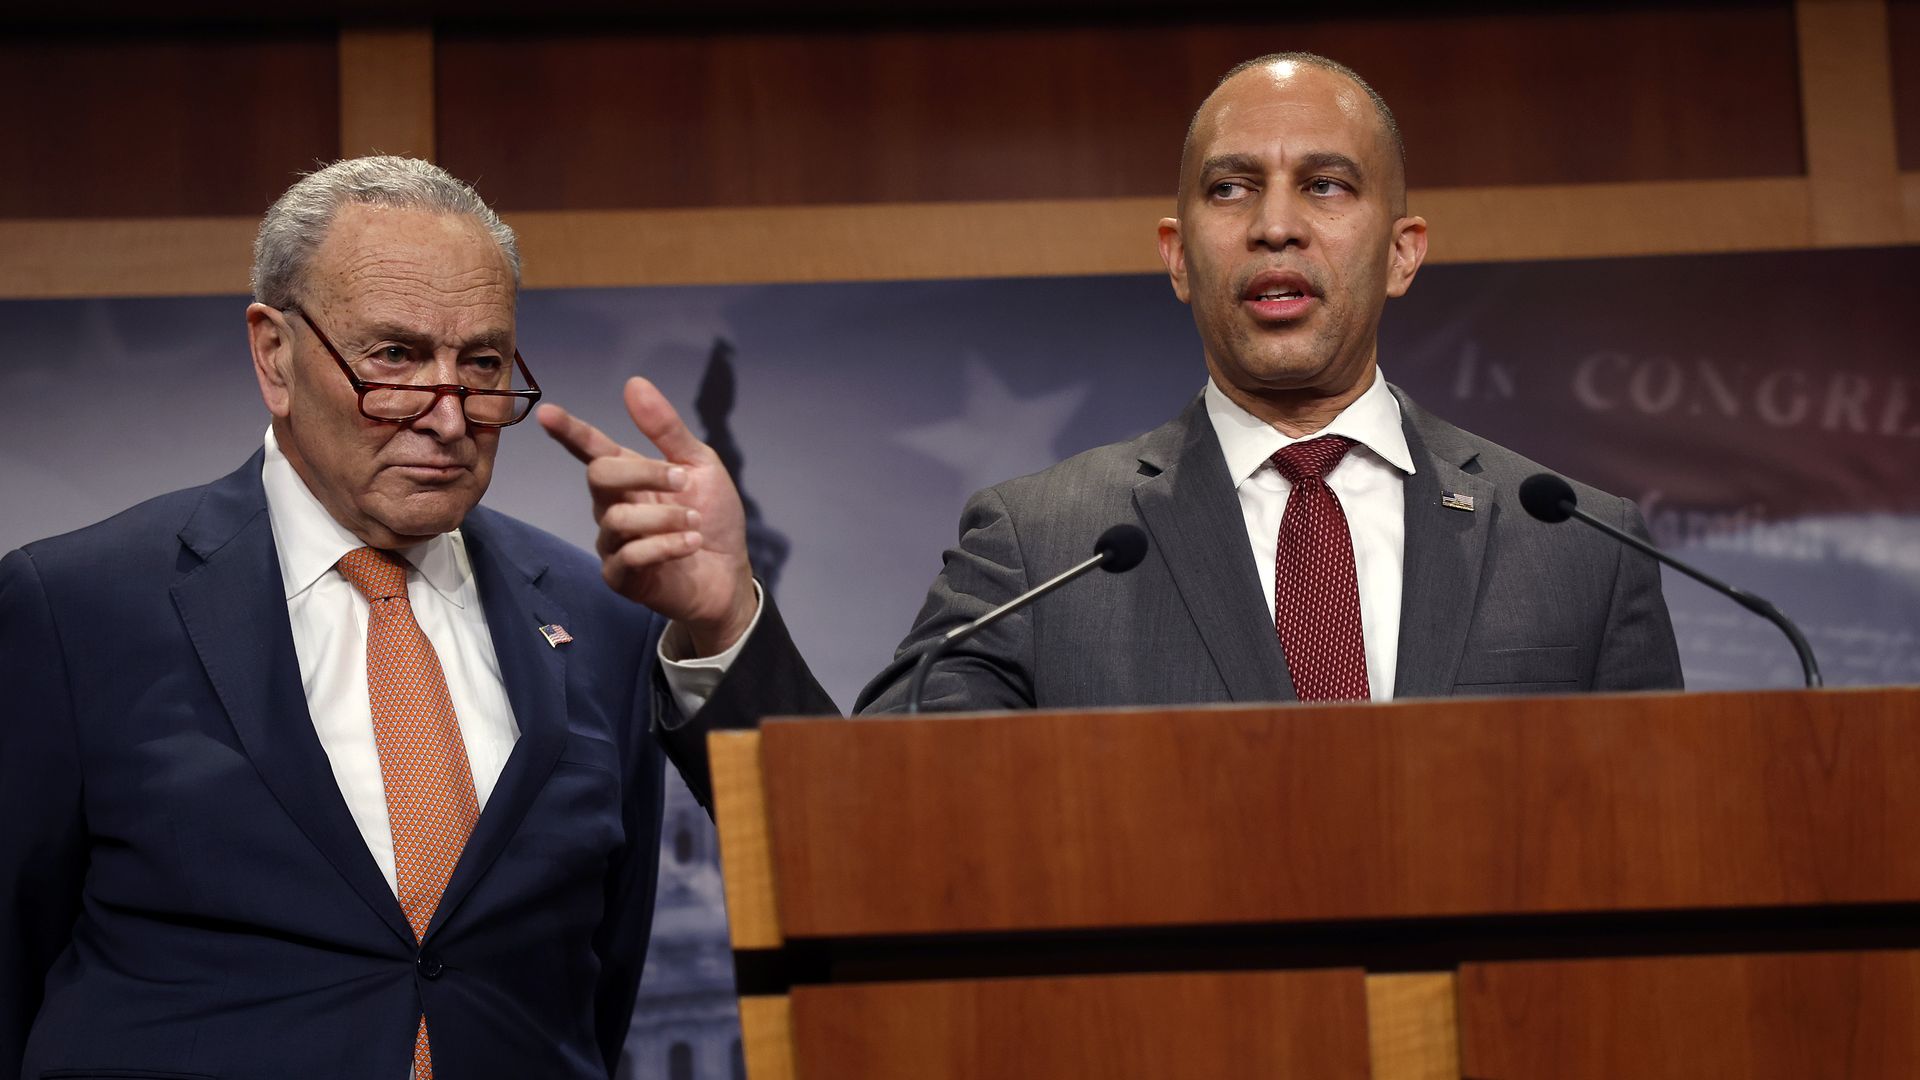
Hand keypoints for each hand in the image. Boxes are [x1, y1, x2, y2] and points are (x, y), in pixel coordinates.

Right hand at [538, 377, 758, 656]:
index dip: (569, 431)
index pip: (591, 449)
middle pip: (599, 476)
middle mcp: (612, 505)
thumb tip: (633, 383)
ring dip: (666, 516)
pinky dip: (666, 546)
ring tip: (695, 523)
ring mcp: (612, 542)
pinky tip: (690, 545)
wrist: (728, 574)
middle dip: (644, 473)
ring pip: (619, 518)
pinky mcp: (619, 576)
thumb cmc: (712, 517)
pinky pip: (630, 555)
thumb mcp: (700, 466)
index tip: (547, 413)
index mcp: (629, 475)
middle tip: (684, 482)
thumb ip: (666, 430)